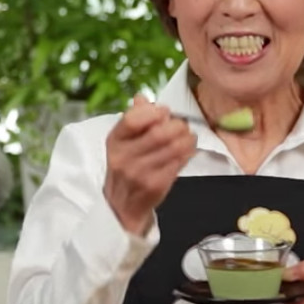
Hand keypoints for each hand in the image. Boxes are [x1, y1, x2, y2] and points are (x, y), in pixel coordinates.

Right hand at [103, 96, 195, 234]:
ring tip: (188, 137)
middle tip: (182, 126)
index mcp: (115, 141)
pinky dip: (188, 153)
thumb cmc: (126, 168)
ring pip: (173, 148)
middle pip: (158, 133)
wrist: (121, 206)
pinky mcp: (155, 185)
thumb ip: (134, 119)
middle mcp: (124, 157)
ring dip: (187, 139)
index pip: (131, 119)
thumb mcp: (123, 143)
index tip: (165, 111)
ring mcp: (139, 173)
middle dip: (177, 126)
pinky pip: (178, 163)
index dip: (153, 112)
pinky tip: (188, 150)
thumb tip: (142, 97)